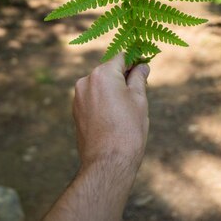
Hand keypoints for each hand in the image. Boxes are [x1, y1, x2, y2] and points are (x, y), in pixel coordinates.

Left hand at [73, 53, 149, 172]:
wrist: (107, 164)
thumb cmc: (127, 130)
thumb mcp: (139, 100)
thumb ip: (139, 78)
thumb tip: (142, 66)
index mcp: (102, 74)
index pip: (121, 57)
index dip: (135, 61)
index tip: (145, 68)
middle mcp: (86, 81)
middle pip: (109, 71)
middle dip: (124, 77)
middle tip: (139, 93)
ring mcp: (78, 97)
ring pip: (100, 85)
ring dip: (113, 90)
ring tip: (127, 110)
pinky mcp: (76, 111)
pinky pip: (93, 98)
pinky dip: (104, 102)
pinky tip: (114, 118)